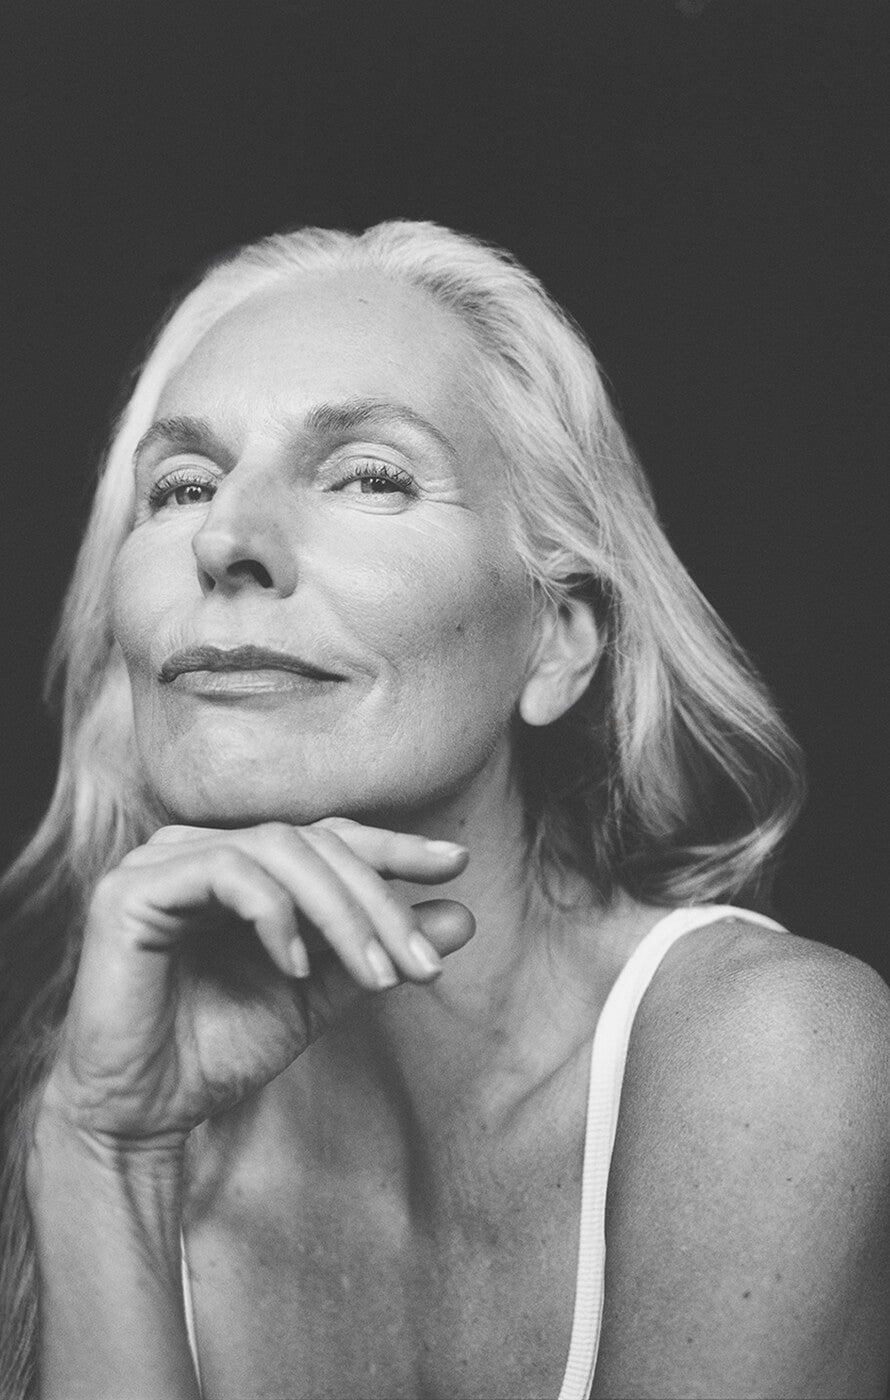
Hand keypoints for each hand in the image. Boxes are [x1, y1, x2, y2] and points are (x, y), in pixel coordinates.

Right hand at [39, 818, 473, 1152]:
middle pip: (312, 840)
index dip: (392, 845)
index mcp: (238, 861)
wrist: (141, 1115)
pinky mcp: (131, 889)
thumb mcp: (318, 994)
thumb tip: (464, 915)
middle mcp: (198, 847)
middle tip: (423, 962)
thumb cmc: (219, 1050)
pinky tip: (295, 967)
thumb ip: (378, 950)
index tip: (456, 864)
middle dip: (378, 900)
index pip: (327, 835)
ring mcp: (161, 860)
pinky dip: (276, 915)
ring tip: (375, 973)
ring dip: (341, 911)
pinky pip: (226, 872)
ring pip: (279, 848)